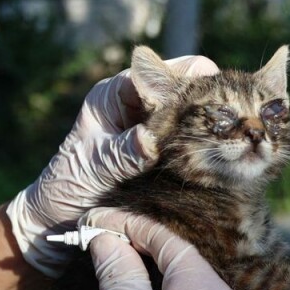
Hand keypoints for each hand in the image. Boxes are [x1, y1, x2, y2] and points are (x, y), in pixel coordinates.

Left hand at [6, 55, 218, 275]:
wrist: (57, 219)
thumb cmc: (65, 188)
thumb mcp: (93, 169)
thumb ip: (122, 153)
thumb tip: (150, 139)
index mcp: (114, 94)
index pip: (159, 70)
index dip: (190, 81)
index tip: (215, 103)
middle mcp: (135, 104)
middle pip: (183, 88)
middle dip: (208, 103)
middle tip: (232, 127)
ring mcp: (149, 127)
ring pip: (191, 115)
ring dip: (209, 128)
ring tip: (231, 145)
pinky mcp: (159, 151)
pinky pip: (188, 141)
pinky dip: (203, 148)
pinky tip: (219, 161)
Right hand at [82, 208, 247, 289]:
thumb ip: (117, 267)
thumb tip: (106, 235)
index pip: (171, 243)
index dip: (132, 226)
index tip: (98, 219)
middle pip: (178, 262)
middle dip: (137, 247)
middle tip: (100, 235)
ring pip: (177, 286)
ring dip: (143, 272)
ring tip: (108, 258)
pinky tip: (126, 289)